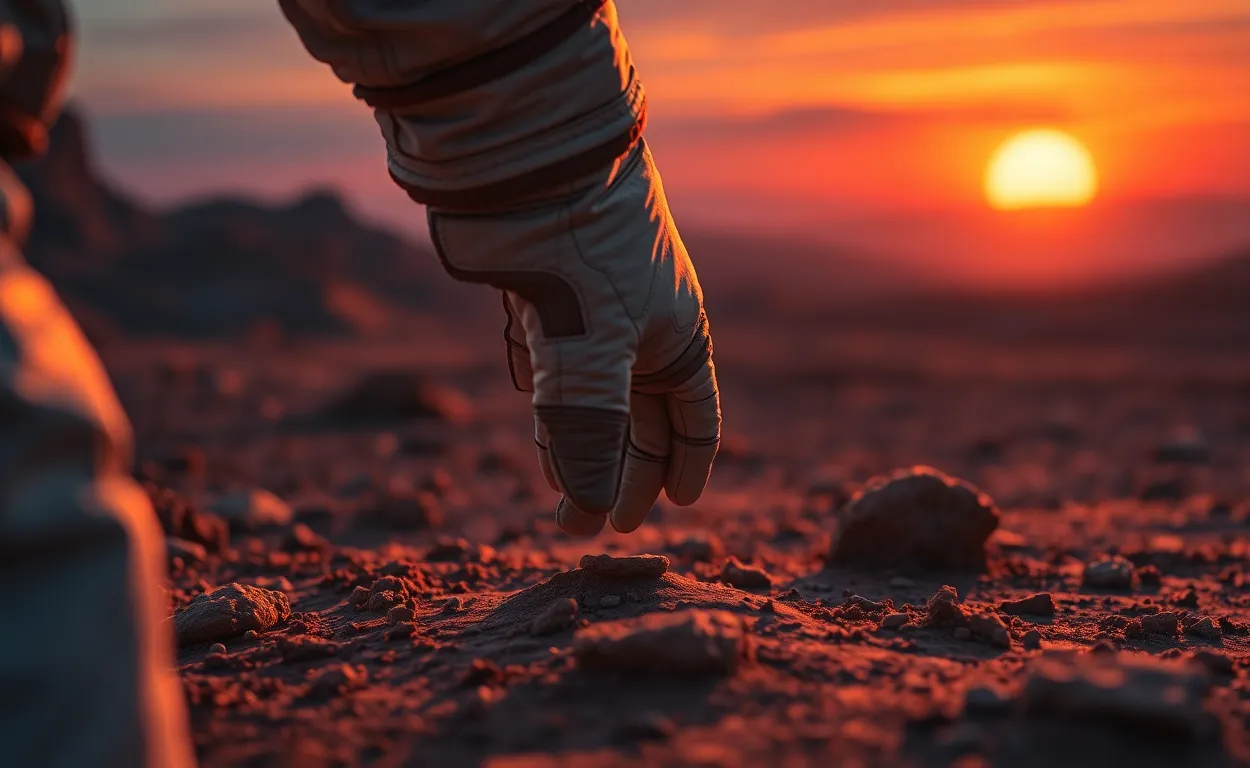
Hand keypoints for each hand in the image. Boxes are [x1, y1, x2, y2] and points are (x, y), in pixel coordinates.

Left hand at [428, 141, 720, 534]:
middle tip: (587, 526)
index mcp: (676, 338)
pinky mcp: (542, 302)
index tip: (675, 508)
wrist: (529, 164)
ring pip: (591, 398)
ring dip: (577, 446)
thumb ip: (592, 436)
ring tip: (562, 496)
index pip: (695, 419)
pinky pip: (554, 371)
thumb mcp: (595, 355)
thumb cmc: (584, 256)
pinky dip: (548, 406)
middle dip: (617, 474)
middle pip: (638, 420)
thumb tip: (588, 516)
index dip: (686, 466)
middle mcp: (639, 329)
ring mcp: (590, 315)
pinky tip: (538, 433)